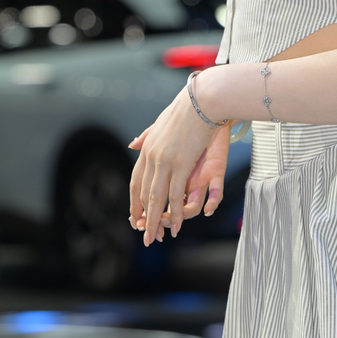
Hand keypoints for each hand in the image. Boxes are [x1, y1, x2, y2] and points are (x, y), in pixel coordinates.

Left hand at [127, 84, 230, 245]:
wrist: (204, 100)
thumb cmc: (187, 109)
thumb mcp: (161, 123)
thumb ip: (147, 136)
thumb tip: (132, 144)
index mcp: (147, 149)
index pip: (136, 182)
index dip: (135, 202)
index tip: (135, 217)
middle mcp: (152, 157)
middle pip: (144, 194)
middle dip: (144, 217)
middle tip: (144, 235)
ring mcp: (165, 161)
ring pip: (157, 198)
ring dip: (157, 221)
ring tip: (156, 237)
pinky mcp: (182, 164)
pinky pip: (175, 195)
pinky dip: (175, 213)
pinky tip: (176, 225)